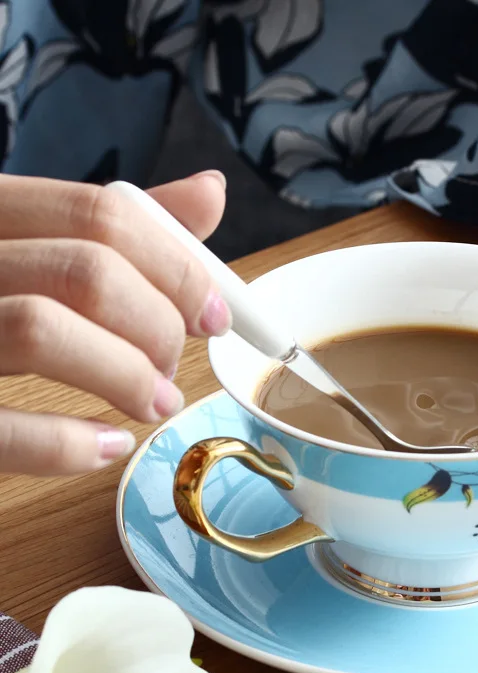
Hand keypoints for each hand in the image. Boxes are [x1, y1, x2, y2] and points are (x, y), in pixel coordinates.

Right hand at [0, 171, 229, 474]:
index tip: (215, 313)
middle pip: (86, 270)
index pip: (102, 214)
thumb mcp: (32, 245)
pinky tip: (105, 444)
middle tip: (172, 364)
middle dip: (158, 325)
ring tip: (153, 403)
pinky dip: (65, 442)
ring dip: (125, 375)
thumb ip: (115, 226)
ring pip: (41, 329)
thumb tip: (209, 193)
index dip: (179, 267)